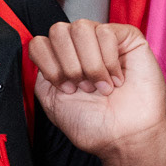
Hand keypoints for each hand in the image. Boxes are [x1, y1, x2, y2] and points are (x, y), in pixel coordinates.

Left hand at [28, 21, 165, 165]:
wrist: (125, 137)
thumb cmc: (94, 126)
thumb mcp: (53, 104)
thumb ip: (41, 77)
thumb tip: (41, 51)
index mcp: (60, 61)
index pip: (39, 43)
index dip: (49, 66)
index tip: (65, 89)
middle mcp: (79, 47)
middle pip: (58, 31)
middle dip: (69, 65)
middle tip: (84, 88)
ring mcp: (102, 40)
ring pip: (81, 28)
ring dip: (90, 64)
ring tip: (101, 86)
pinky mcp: (126, 38)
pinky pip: (107, 33)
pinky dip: (110, 61)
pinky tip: (118, 79)